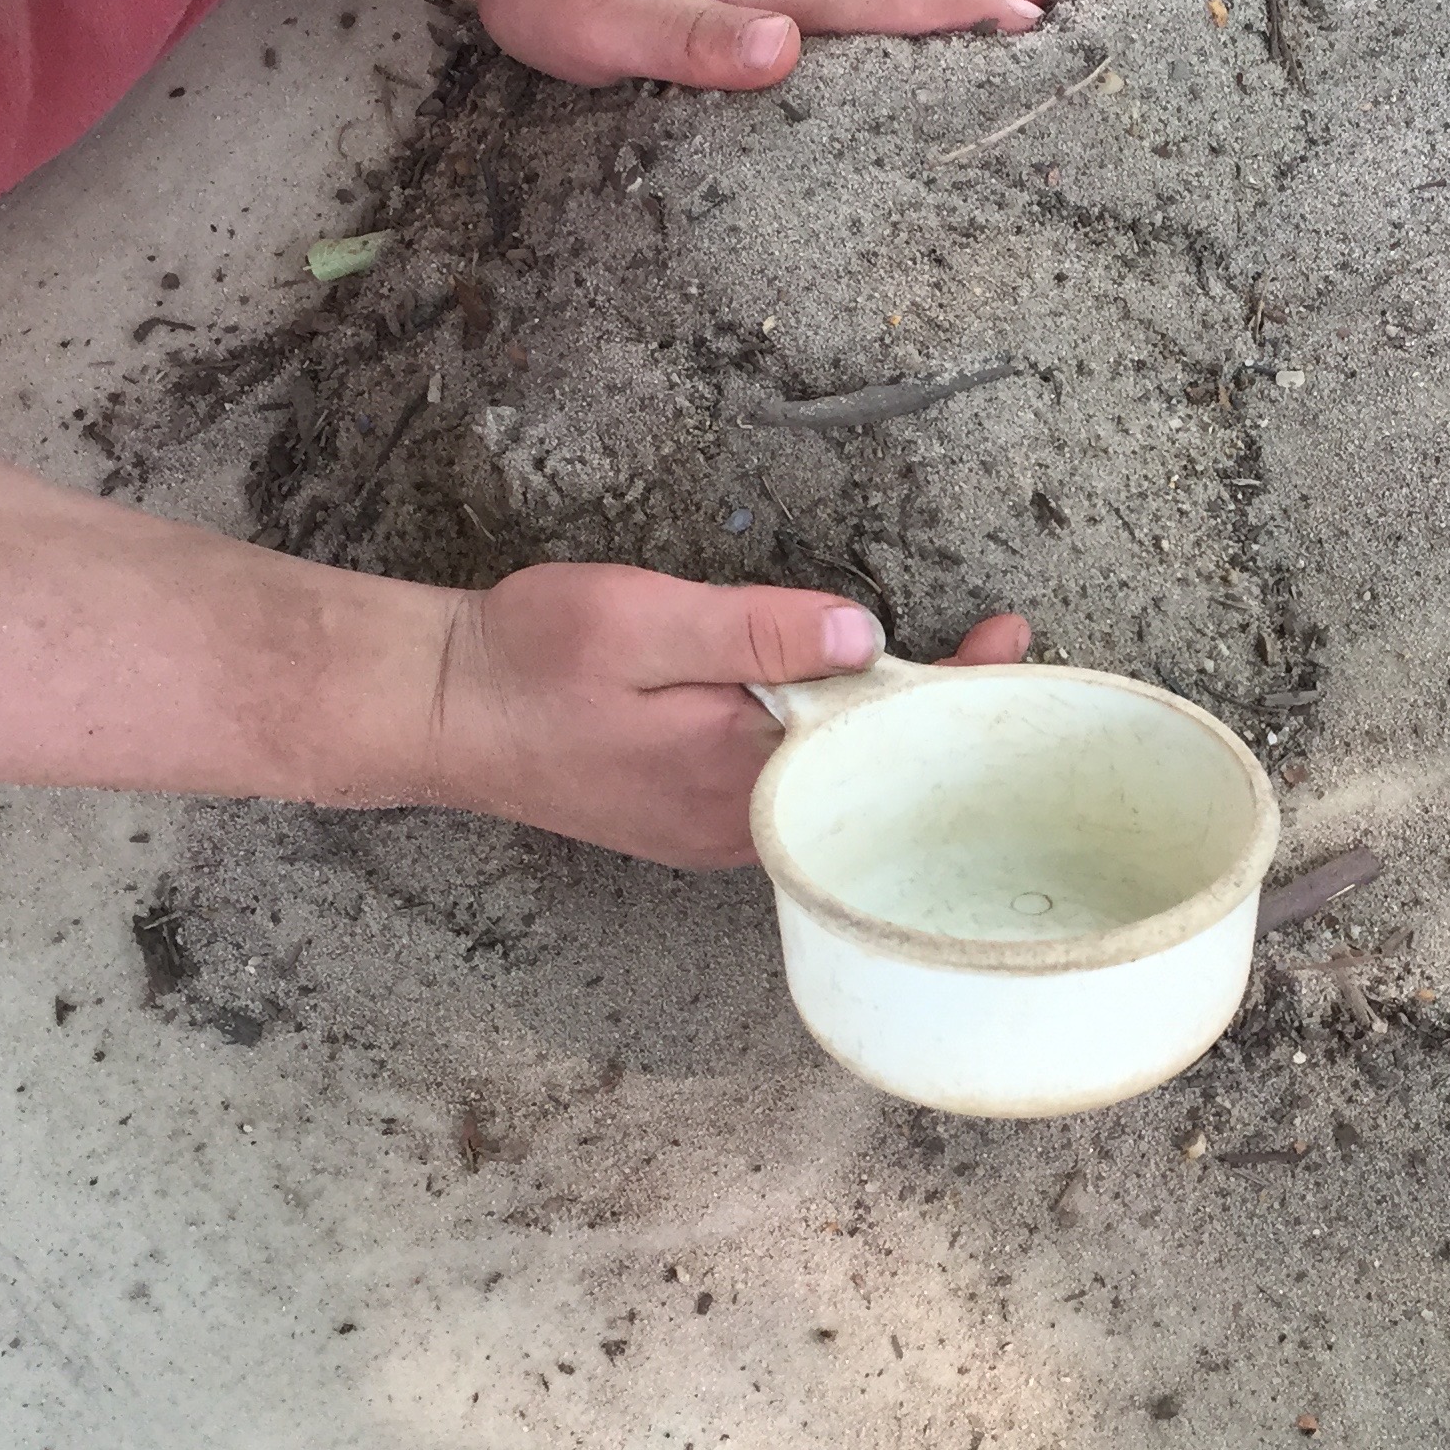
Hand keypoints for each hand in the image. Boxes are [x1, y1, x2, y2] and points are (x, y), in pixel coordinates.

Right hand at [423, 565, 1028, 866]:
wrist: (438, 707)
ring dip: (886, 732)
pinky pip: (793, 787)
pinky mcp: (699, 816)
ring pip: (832, 784)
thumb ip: (756, 630)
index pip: (877, 741)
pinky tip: (855, 709)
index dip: (952, 690)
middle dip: (939, 716)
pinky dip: (834, 747)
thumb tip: (862, 634)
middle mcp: (741, 823)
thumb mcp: (644, 621)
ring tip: (953, 676)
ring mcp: (720, 828)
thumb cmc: (528, 660)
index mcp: (739, 779)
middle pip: (870, 775)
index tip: (1010, 644)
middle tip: (1005, 651)